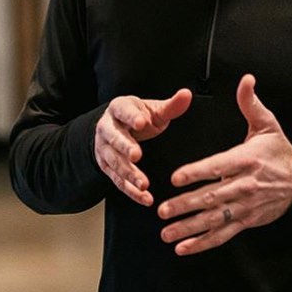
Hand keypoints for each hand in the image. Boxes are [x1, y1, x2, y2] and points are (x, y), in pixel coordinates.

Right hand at [94, 89, 192, 205]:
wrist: (116, 129)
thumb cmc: (139, 118)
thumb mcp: (153, 110)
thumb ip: (171, 106)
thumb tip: (186, 94)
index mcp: (119, 109)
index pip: (123, 111)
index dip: (132, 117)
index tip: (142, 122)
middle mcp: (107, 128)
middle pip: (114, 137)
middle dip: (125, 147)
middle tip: (137, 155)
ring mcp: (105, 148)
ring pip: (114, 161)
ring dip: (128, 173)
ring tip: (143, 184)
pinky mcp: (107, 166)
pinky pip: (117, 180)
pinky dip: (130, 191)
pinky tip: (144, 197)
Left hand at [157, 74, 291, 254]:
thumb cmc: (278, 149)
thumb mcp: (267, 124)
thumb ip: (251, 103)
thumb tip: (246, 79)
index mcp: (245, 160)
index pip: (216, 167)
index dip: (195, 172)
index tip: (175, 178)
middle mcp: (244, 186)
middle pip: (211, 197)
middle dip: (185, 205)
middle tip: (162, 210)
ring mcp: (245, 206)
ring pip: (213, 219)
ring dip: (189, 228)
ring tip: (166, 232)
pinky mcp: (246, 220)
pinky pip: (222, 234)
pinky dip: (202, 243)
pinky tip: (182, 248)